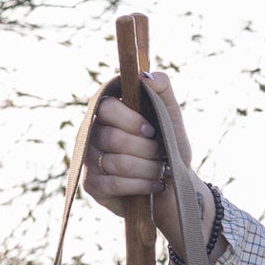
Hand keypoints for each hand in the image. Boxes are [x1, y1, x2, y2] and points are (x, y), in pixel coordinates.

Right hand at [82, 70, 213, 259]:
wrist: (175, 188)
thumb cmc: (170, 149)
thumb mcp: (172, 119)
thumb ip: (162, 92)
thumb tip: (144, 75)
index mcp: (107, 113)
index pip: (106, 107)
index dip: (130, 120)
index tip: (151, 131)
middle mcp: (92, 134)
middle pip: (113, 139)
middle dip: (146, 150)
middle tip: (160, 155)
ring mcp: (89, 160)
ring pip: (118, 163)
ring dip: (148, 169)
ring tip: (160, 170)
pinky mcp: (92, 185)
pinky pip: (115, 183)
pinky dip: (142, 185)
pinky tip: (155, 184)